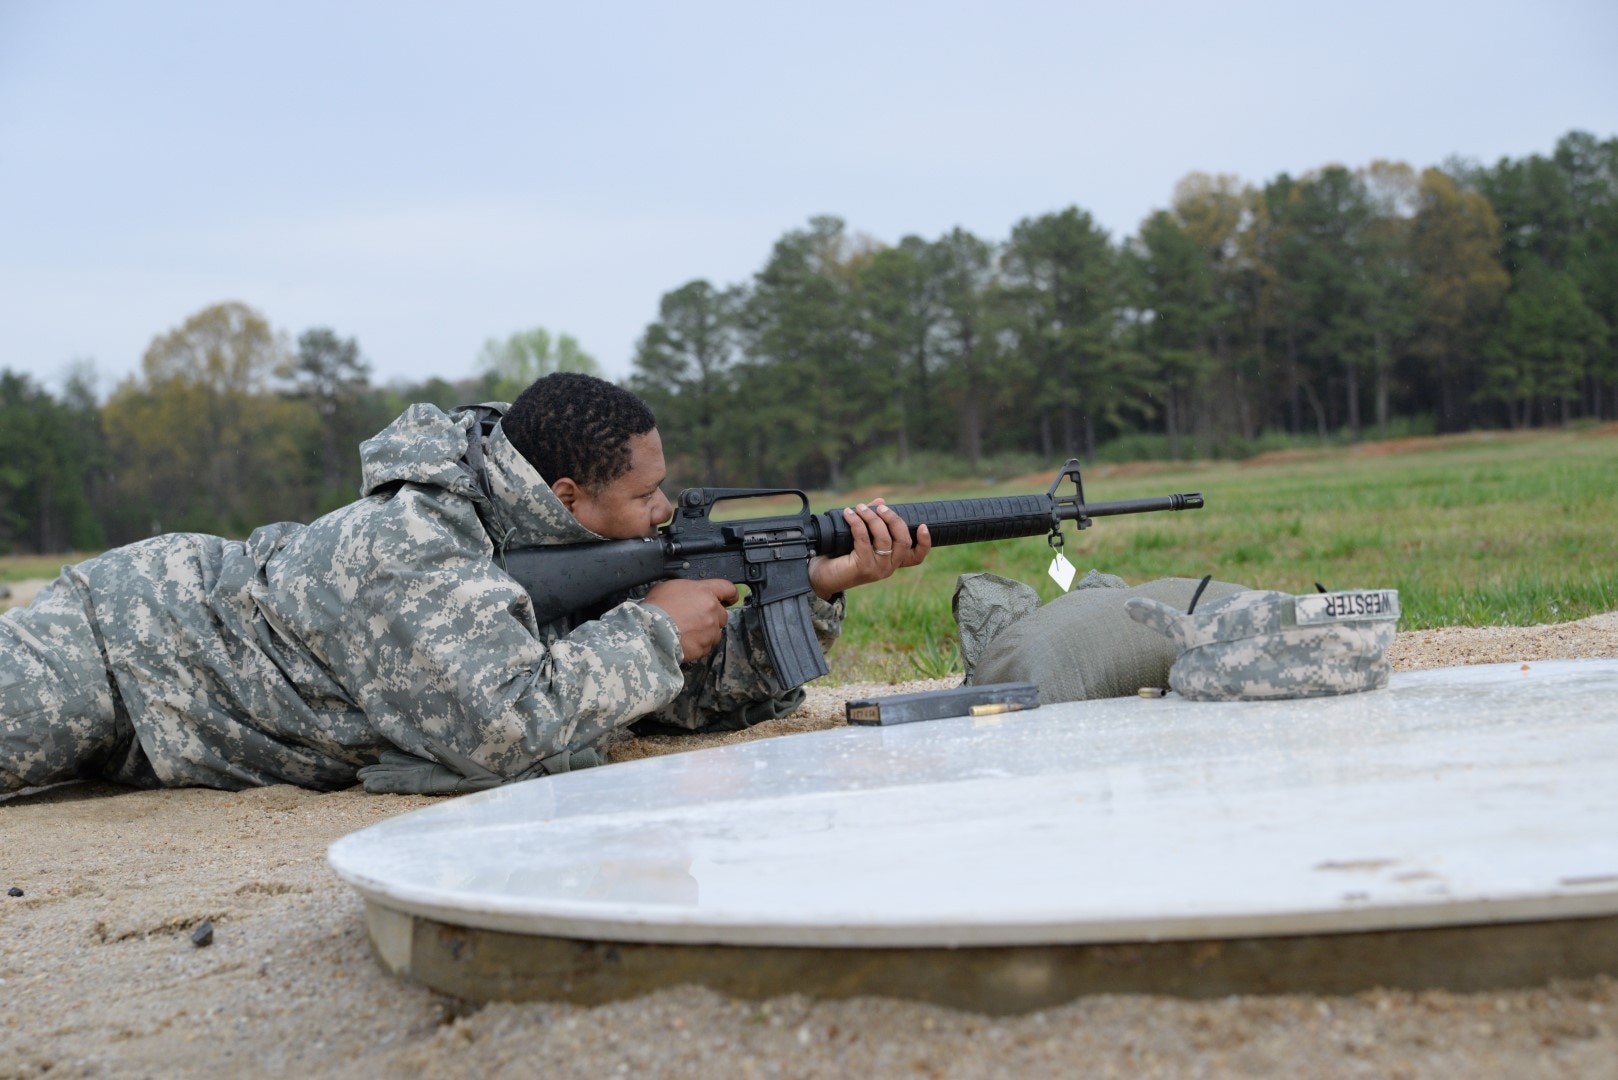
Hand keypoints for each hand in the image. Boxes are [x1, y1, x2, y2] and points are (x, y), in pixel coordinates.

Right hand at [644, 578, 738, 661]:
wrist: (651, 631)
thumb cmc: (657, 607)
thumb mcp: (670, 587)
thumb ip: (688, 590)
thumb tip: (689, 595)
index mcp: (705, 592)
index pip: (728, 589)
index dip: (729, 595)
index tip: (730, 599)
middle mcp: (712, 610)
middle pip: (722, 614)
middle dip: (712, 617)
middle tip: (695, 620)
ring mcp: (710, 630)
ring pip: (715, 632)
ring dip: (705, 633)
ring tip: (687, 633)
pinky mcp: (705, 646)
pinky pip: (706, 646)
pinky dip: (698, 645)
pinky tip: (685, 642)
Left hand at [808, 499, 930, 599]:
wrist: (820, 576)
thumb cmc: (840, 555)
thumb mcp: (859, 536)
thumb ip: (872, 520)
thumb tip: (881, 501)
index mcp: (892, 561)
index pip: (916, 557)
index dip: (924, 543)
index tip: (924, 526)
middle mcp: (888, 567)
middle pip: (903, 541)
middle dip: (893, 519)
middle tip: (880, 508)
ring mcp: (877, 569)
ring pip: (884, 538)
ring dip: (872, 518)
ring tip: (859, 508)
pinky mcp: (863, 567)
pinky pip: (864, 539)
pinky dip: (857, 523)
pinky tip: (848, 514)